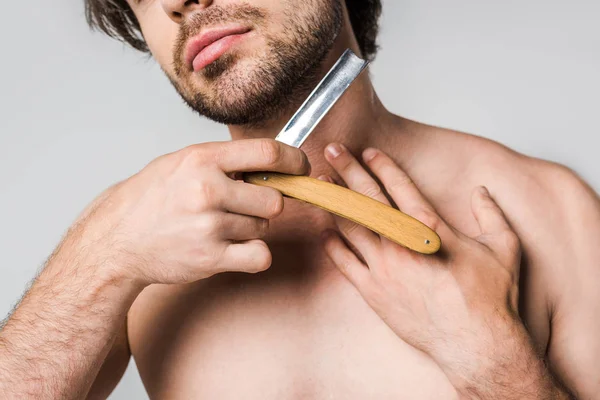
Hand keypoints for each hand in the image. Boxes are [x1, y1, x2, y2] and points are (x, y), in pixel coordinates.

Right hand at [53, 139, 309, 285]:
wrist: (117, 240)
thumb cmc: (151, 200)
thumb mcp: (182, 163)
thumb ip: (225, 161)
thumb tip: (274, 163)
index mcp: (202, 159)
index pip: (268, 153)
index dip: (294, 161)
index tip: (299, 168)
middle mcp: (207, 189)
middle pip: (274, 200)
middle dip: (265, 205)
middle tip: (243, 207)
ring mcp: (209, 225)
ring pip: (263, 228)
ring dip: (249, 230)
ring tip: (218, 227)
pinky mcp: (210, 258)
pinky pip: (260, 257)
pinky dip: (253, 256)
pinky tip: (233, 250)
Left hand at [321, 144, 533, 391]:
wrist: (474, 345)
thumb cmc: (489, 299)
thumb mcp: (503, 249)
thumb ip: (491, 215)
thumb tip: (481, 192)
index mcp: (430, 229)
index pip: (400, 187)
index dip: (383, 166)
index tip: (369, 151)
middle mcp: (401, 244)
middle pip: (368, 198)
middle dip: (349, 170)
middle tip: (332, 150)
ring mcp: (383, 268)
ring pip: (351, 226)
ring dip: (336, 202)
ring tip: (323, 185)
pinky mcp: (373, 292)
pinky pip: (345, 263)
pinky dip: (333, 245)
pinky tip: (325, 231)